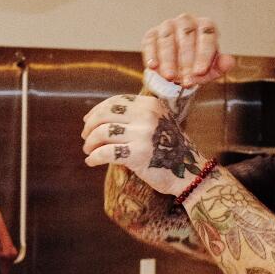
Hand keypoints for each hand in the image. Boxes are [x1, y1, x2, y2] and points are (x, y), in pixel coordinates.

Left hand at [82, 94, 210, 196]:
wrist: (188, 171)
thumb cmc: (169, 148)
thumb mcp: (156, 122)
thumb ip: (134, 116)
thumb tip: (96, 117)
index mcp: (150, 104)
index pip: (116, 102)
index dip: (97, 111)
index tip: (87, 121)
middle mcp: (146, 115)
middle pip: (105, 115)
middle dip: (90, 126)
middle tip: (85, 138)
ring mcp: (142, 134)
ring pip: (102, 133)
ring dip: (90, 143)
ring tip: (89, 151)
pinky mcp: (138, 154)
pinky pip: (106, 153)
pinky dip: (94, 157)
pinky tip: (91, 162)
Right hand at [142, 14, 235, 87]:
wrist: (176, 70)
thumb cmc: (198, 66)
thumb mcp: (212, 69)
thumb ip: (221, 65)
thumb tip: (229, 62)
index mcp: (206, 26)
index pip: (207, 36)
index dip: (204, 54)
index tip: (200, 72)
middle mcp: (187, 21)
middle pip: (187, 36)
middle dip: (186, 60)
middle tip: (186, 80)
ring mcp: (168, 25)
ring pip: (167, 39)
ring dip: (168, 59)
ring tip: (170, 77)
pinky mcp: (152, 34)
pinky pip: (151, 42)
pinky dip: (151, 54)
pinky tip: (153, 66)